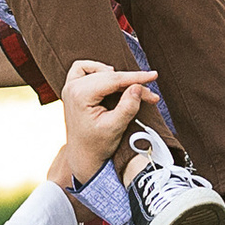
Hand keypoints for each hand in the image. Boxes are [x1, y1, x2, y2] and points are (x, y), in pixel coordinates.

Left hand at [55, 58, 156, 185]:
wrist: (83, 155)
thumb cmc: (98, 144)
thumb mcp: (115, 128)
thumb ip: (127, 107)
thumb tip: (137, 87)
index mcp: (80, 95)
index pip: (112, 79)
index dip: (135, 77)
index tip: (154, 75)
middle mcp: (72, 88)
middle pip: (108, 75)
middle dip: (131, 82)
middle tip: (149, 95)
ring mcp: (70, 87)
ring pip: (97, 69)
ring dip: (115, 75)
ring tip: (129, 87)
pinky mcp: (72, 88)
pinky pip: (84, 69)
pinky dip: (98, 71)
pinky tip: (110, 78)